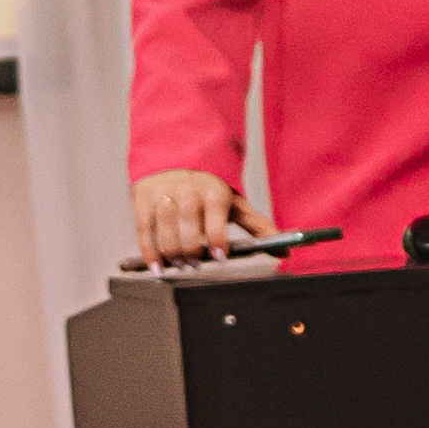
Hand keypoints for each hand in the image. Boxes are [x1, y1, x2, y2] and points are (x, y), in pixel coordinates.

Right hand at [133, 169, 270, 263]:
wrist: (176, 160)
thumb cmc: (208, 190)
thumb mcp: (234, 204)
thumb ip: (257, 227)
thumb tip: (285, 251)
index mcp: (214, 189)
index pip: (215, 213)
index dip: (217, 237)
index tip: (219, 257)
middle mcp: (188, 187)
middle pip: (187, 220)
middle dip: (191, 246)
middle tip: (195, 264)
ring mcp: (164, 191)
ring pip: (165, 224)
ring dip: (171, 250)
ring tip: (179, 265)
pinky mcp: (143, 196)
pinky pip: (144, 226)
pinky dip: (149, 249)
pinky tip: (157, 266)